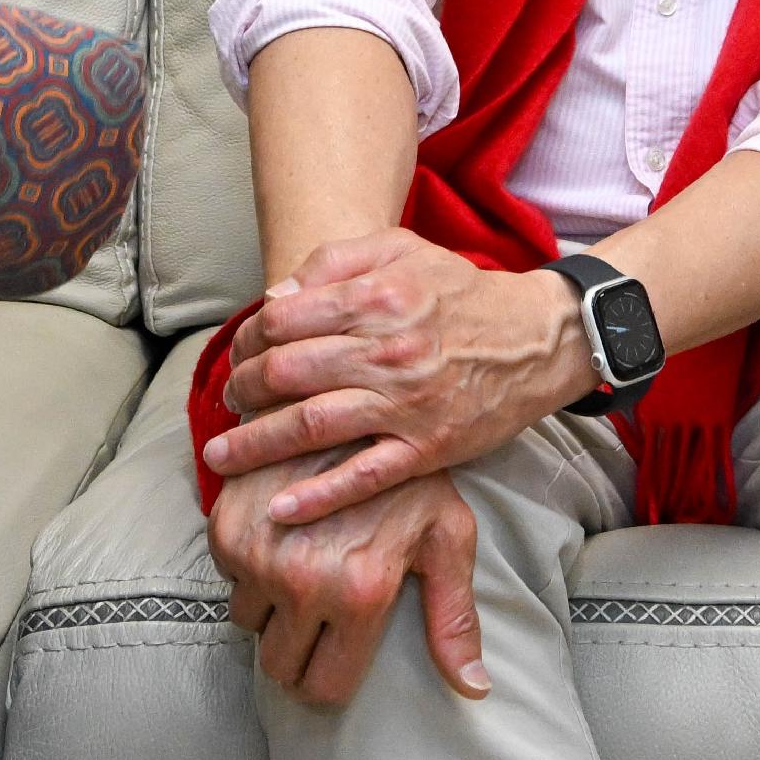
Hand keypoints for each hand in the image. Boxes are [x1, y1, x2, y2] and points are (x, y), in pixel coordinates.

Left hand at [202, 232, 589, 525]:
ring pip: (311, 426)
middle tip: (228, 403)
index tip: (237, 355)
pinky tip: (280, 508)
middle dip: (241, 392)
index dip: (246, 340)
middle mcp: (387, 350)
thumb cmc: (461, 293)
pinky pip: (363, 477)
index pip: (282, 320)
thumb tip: (274, 299)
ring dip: (255, 446)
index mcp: (377, 296)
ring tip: (222, 458)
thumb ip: (334, 262)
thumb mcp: (402, 250)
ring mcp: (406, 404)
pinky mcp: (427, 448)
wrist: (537, 338)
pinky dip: (318, 496)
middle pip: (285, 373)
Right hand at [209, 459, 488, 708]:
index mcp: (360, 594)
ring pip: (249, 623)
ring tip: (303, 567)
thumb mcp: (447, 537)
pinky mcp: (226, 529)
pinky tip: (282, 536)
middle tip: (319, 615)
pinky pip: (228, 580)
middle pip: (279, 665)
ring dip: (271, 608)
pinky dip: (250, 568)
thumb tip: (474, 689)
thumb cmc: (410, 474)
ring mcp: (259, 556)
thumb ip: (455, 619)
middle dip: (298, 649)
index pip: (323, 688)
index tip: (335, 657)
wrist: (349, 399)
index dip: (330, 678)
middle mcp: (303, 583)